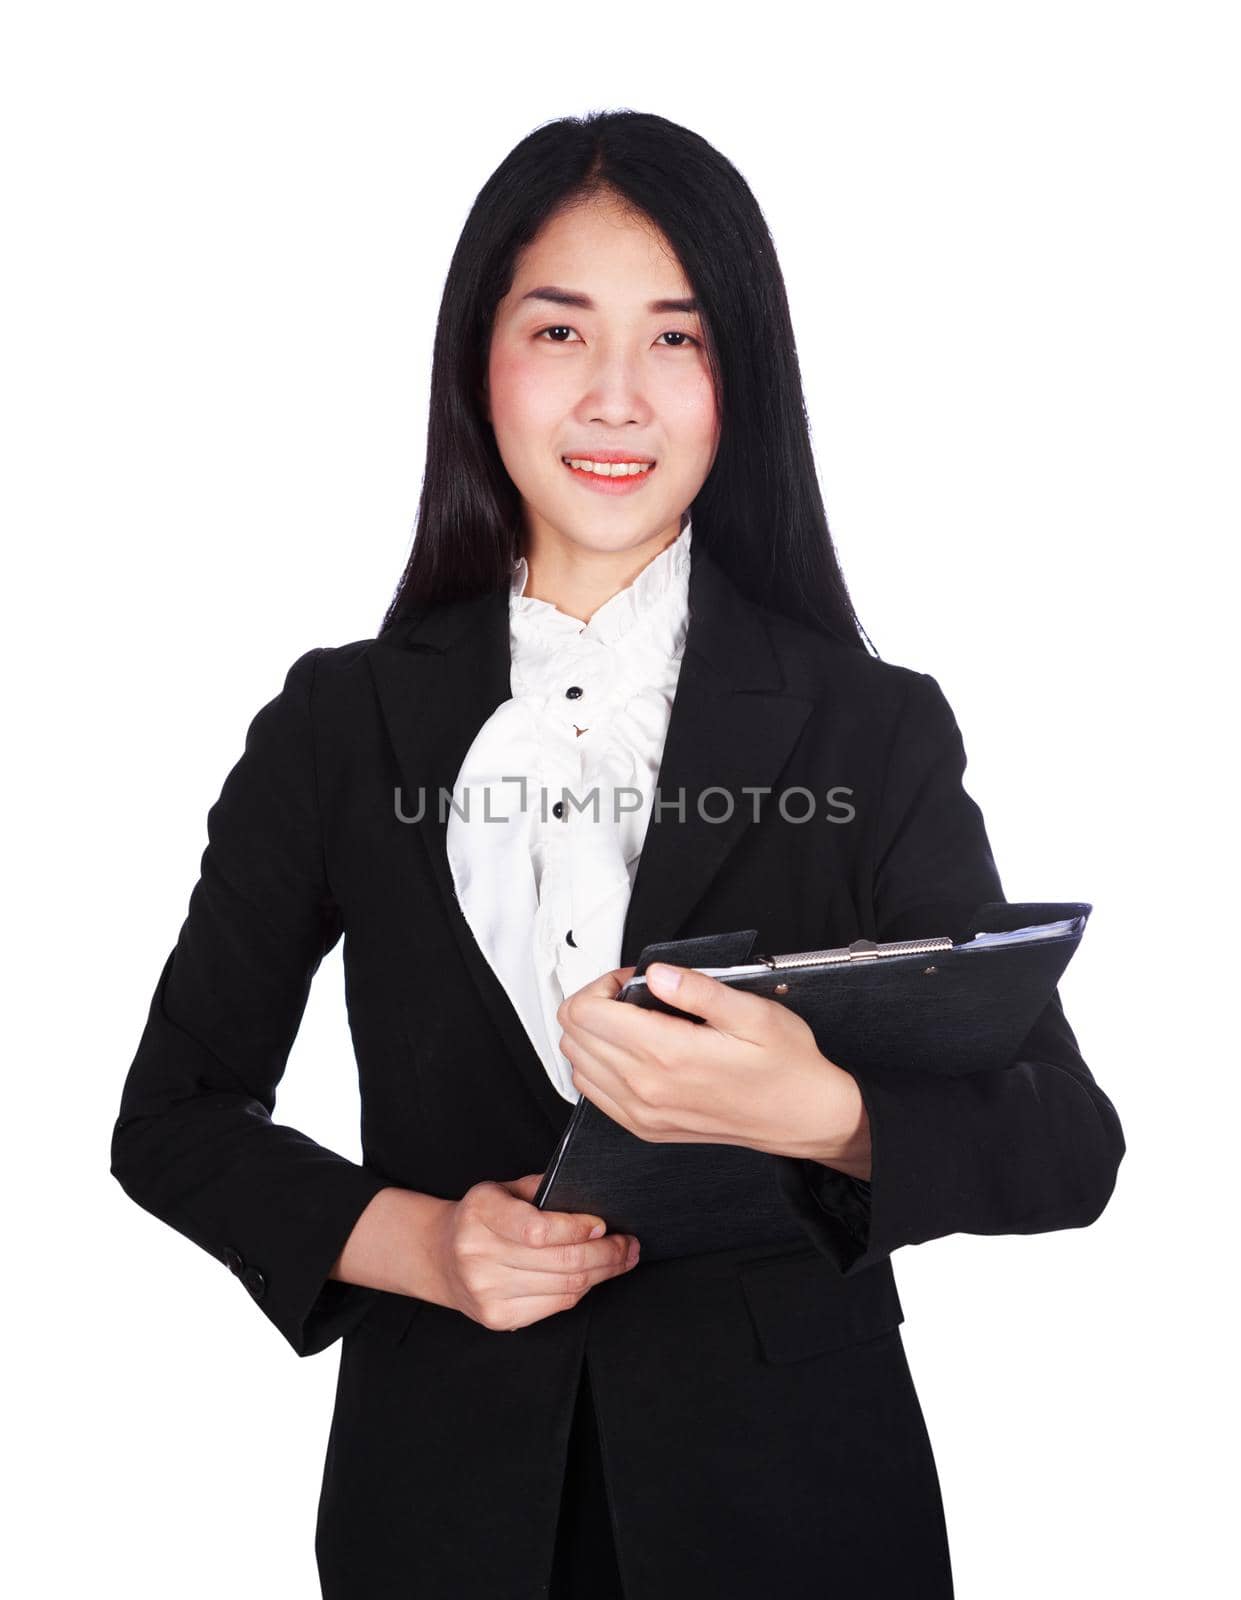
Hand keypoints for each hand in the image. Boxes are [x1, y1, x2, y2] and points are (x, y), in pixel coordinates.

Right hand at [426, 1173, 640, 1332]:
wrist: (441, 1255)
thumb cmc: (483, 1217)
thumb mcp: (503, 1188)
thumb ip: (542, 1189)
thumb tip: (590, 1198)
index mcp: (480, 1212)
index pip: (539, 1229)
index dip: (578, 1229)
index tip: (603, 1225)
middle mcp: (477, 1254)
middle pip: (561, 1262)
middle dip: (606, 1254)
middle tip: (628, 1245)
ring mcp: (486, 1290)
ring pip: (565, 1286)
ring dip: (602, 1273)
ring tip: (621, 1259)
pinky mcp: (497, 1317)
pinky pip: (556, 1305)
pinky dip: (580, 1290)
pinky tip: (591, 1277)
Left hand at [556, 963, 871, 1176]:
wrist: (802, 1117)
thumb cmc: (784, 1064)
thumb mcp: (753, 1011)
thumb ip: (698, 990)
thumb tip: (655, 973)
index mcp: (667, 1054)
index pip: (586, 1012)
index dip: (604, 984)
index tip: (634, 980)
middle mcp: (645, 1088)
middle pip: (573, 1034)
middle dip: (596, 1003)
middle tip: (635, 995)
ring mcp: (641, 1113)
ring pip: (576, 1062)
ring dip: (594, 1034)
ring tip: (635, 1021)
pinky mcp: (644, 1127)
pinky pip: (592, 1092)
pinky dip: (599, 1064)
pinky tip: (631, 1051)